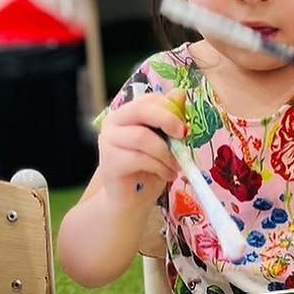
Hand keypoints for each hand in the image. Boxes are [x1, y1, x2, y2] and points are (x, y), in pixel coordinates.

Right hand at [98, 92, 185, 207]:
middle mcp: (113, 122)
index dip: (170, 109)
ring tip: (176, 166)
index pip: (149, 100)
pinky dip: (159, 167)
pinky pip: (139, 158)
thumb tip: (180, 93)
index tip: (185, 128)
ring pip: (142, 137)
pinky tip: (167, 175)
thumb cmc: (150, 168)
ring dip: (166, 153)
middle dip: (167, 120)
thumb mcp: (165, 141)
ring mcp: (108, 141)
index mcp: (127, 113)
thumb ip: (170, 119)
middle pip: (141, 110)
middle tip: (183, 135)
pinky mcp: (109, 162)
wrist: (132, 200)